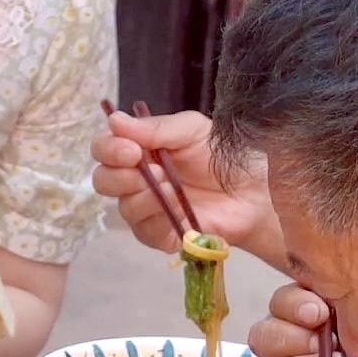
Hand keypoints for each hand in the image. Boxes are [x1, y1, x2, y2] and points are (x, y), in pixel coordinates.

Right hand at [91, 108, 277, 256]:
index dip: (109, 149)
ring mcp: (147, 211)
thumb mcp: (193, 130)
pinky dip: (159, 216)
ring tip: (173, 186)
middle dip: (119, 176)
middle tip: (147, 169)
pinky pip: (144, 231)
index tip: (131, 149)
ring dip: (144, 196)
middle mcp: (136, 181)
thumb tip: (115, 121)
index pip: (104, 149)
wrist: (255, 191)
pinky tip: (178, 206)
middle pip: (103, 181)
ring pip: (124, 208)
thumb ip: (156, 128)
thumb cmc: (224, 157)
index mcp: (139, 151)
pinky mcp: (161, 236)